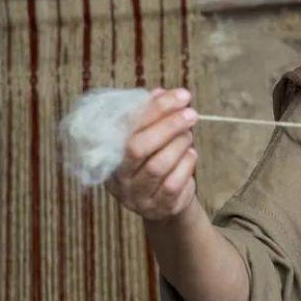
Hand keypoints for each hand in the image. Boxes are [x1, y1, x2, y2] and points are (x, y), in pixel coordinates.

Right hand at [105, 87, 198, 220]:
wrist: (165, 201)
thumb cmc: (157, 159)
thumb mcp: (151, 136)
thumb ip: (152, 116)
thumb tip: (160, 92)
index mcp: (110, 152)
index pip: (127, 126)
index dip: (156, 108)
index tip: (181, 95)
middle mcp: (118, 177)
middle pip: (137, 147)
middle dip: (168, 126)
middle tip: (191, 114)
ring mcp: (136, 195)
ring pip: (156, 166)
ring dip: (178, 145)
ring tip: (189, 135)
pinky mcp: (157, 208)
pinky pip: (172, 184)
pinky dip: (186, 165)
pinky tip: (190, 154)